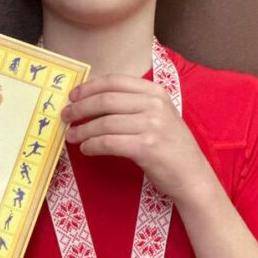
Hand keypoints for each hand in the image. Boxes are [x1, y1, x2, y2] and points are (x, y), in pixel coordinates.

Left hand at [61, 75, 214, 201]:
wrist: (192, 176)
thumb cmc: (171, 148)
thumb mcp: (159, 116)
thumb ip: (134, 105)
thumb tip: (93, 102)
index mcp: (156, 92)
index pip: (115, 81)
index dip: (89, 87)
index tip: (73, 96)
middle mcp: (154, 105)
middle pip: (106, 100)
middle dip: (80, 108)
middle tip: (65, 116)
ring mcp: (152, 125)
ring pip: (104, 123)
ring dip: (82, 130)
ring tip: (71, 136)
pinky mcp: (146, 147)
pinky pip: (109, 142)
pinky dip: (92, 145)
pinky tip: (86, 149)